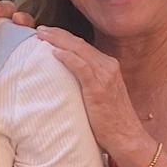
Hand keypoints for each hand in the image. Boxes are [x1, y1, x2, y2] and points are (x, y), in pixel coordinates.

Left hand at [36, 26, 153, 166]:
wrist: (127, 137)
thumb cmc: (110, 122)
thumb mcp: (98, 97)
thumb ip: (86, 84)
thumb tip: (65, 81)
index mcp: (107, 66)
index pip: (83, 46)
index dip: (64, 38)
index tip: (47, 34)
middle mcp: (108, 66)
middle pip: (79, 44)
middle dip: (58, 34)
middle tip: (39, 29)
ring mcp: (105, 75)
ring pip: (79, 50)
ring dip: (58, 41)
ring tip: (41, 35)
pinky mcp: (99, 87)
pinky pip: (82, 67)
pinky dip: (68, 57)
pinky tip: (55, 53)